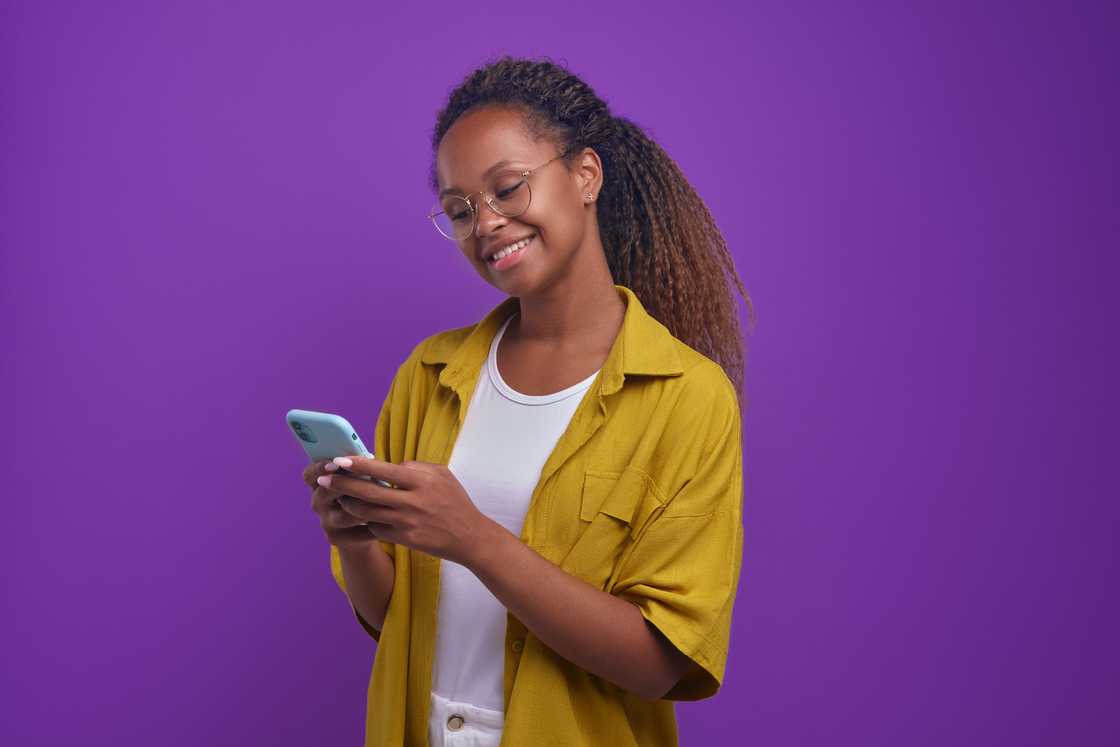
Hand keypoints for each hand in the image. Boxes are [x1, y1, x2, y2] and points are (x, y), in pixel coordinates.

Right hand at [301, 458, 378, 548]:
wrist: (364, 528)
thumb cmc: (364, 494)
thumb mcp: (359, 479)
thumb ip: (359, 469)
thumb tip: (371, 459)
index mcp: (319, 483)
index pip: (310, 474)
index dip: (320, 468)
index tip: (335, 463)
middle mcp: (318, 503)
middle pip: (325, 494)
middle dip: (345, 486)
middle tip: (366, 479)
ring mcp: (326, 522)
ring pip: (343, 515)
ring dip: (363, 508)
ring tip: (383, 503)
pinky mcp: (337, 539)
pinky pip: (355, 533)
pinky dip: (373, 527)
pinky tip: (388, 521)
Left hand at [315, 456, 495, 566]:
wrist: (469, 536)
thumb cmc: (454, 501)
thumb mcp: (441, 474)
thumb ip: (415, 467)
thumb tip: (389, 464)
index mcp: (420, 481)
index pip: (382, 469)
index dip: (358, 464)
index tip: (338, 459)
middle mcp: (410, 502)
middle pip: (367, 492)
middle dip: (341, 484)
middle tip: (323, 477)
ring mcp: (405, 522)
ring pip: (365, 512)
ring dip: (348, 503)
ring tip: (339, 497)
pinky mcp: (403, 539)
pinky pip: (375, 528)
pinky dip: (365, 520)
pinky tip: (358, 515)